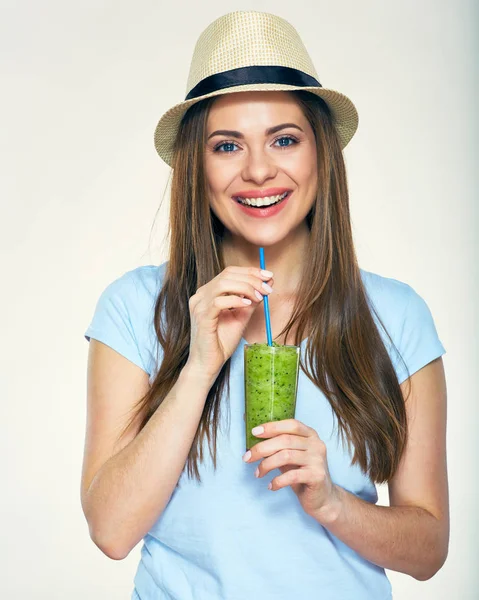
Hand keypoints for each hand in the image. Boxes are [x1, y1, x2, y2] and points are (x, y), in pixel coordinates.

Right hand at [186, 266, 273, 381]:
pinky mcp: (201, 317)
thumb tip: (267, 283)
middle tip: (268, 288)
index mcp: (208, 292)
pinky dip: (236, 300)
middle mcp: (201, 295)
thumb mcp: (241, 316)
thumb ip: (252, 299)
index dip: (250, 271)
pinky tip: (247, 304)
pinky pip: (218, 302)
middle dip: (252, 279)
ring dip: (246, 287)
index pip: (229, 272)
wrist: (208, 363)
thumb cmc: (221, 341)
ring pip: (223, 284)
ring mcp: (199, 305)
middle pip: (227, 275)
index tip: (268, 275)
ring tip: (260, 297)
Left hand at [243, 418, 341, 522]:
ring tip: (258, 473)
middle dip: (262, 448)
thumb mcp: (290, 457)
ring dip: (266, 465)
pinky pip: (292, 476)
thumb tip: (255, 436)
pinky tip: (271, 486)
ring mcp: (318, 460)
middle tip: (247, 457)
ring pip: (286, 456)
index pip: (291, 425)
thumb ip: (278, 446)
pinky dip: (277, 481)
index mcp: (311, 435)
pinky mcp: (317, 476)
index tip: (254, 432)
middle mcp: (316, 444)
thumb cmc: (303, 474)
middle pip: (285, 440)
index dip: (272, 427)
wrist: (323, 498)